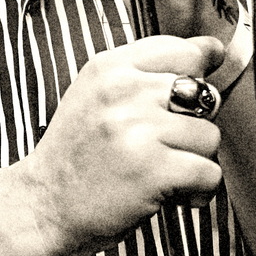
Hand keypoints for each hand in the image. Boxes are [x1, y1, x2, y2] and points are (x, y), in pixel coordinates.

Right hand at [18, 34, 225, 255]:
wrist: (42, 206)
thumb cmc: (75, 155)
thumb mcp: (96, 95)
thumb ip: (147, 72)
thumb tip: (213, 50)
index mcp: (109, 68)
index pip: (184, 50)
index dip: (197, 75)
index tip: (187, 99)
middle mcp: (123, 92)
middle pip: (205, 95)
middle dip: (193, 126)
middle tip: (160, 146)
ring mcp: (137, 130)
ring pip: (210, 136)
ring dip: (194, 161)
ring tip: (159, 172)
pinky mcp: (153, 169)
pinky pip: (209, 173)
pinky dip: (196, 191)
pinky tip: (169, 194)